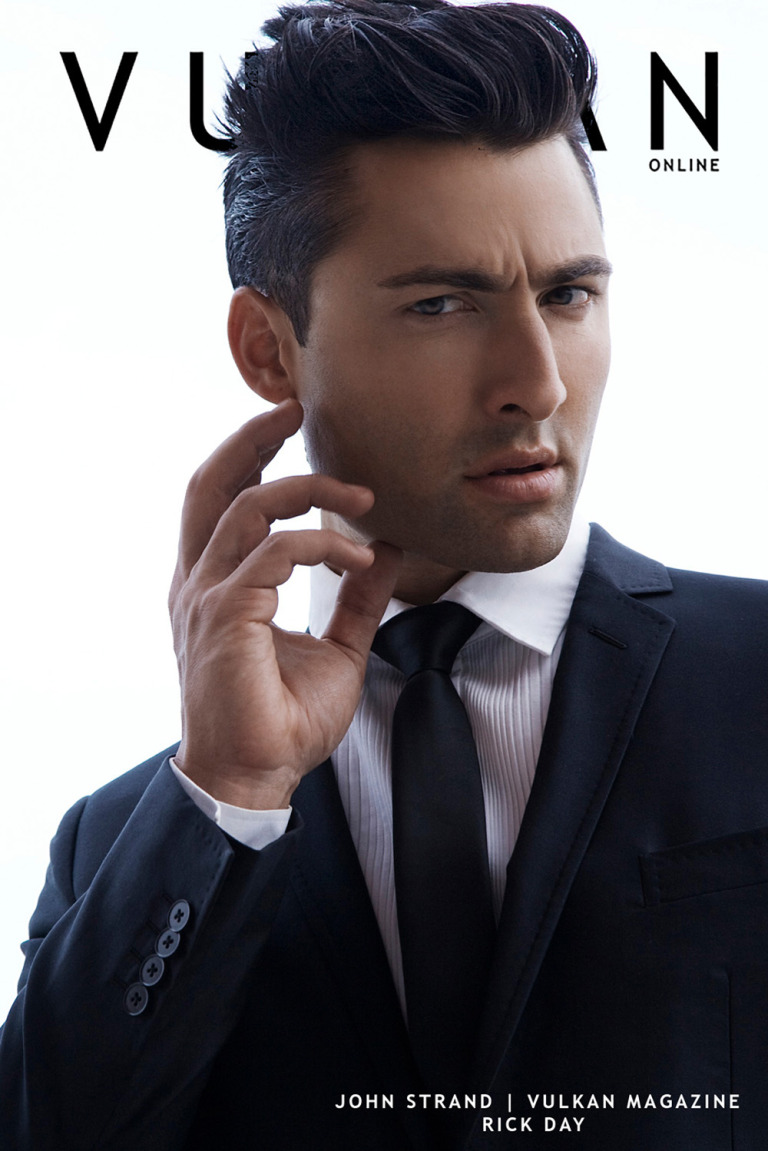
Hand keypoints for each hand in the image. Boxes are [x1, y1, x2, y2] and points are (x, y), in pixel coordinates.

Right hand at [169, 399, 400, 808]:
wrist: (256, 778)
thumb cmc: (283, 721)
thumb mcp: (337, 649)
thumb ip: (357, 598)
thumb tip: (384, 551)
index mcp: (215, 585)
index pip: (220, 500)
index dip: (248, 454)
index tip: (288, 425)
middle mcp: (200, 583)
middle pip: (213, 483)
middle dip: (252, 438)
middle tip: (294, 408)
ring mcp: (207, 597)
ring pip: (249, 507)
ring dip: (310, 489)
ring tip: (362, 497)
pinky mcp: (228, 614)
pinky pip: (276, 551)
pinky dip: (322, 544)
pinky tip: (358, 559)